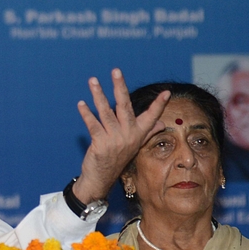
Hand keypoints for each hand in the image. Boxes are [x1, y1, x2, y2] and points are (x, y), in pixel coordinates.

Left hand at [73, 69, 169, 202]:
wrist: (101, 179)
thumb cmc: (117, 159)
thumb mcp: (134, 145)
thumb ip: (147, 131)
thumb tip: (162, 122)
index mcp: (137, 134)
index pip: (151, 117)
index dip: (159, 105)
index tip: (167, 92)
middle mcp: (128, 135)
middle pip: (124, 106)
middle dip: (120, 87)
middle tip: (116, 71)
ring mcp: (114, 139)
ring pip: (106, 112)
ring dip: (98, 95)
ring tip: (93, 80)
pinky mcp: (100, 144)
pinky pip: (93, 125)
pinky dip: (86, 114)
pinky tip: (81, 104)